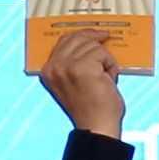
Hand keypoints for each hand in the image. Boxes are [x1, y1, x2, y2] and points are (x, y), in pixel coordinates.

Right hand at [38, 22, 129, 140]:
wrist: (97, 126)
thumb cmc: (91, 108)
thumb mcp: (74, 82)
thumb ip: (74, 63)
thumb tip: (91, 41)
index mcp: (48, 71)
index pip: (63, 41)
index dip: (81, 34)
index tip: (95, 33)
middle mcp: (54, 67)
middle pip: (77, 38)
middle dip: (94, 40)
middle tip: (106, 37)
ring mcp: (67, 66)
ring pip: (92, 45)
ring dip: (105, 58)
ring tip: (106, 76)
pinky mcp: (82, 67)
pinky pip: (102, 53)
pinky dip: (110, 65)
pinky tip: (109, 79)